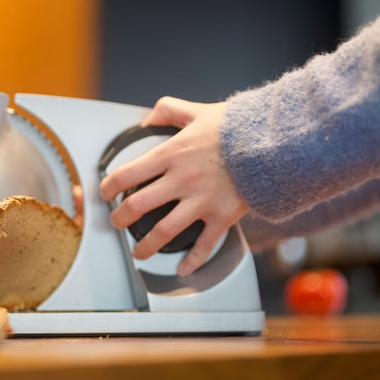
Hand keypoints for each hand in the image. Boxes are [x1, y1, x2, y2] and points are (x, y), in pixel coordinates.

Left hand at [99, 97, 248, 275]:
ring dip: (145, 246)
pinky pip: (204, 245)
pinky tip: (183, 268)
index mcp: (171, 154)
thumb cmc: (237, 127)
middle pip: (137, 206)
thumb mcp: (199, 111)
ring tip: (137, 252)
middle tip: (116, 222)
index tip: (105, 192)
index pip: (126, 174)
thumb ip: (169, 110)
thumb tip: (148, 119)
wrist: (273, 141)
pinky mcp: (222, 216)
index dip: (108, 186)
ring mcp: (201, 201)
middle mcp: (181, 180)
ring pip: (163, 231)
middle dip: (119, 218)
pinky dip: (192, 261)